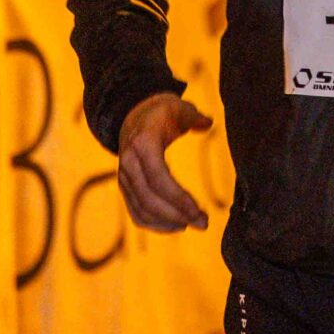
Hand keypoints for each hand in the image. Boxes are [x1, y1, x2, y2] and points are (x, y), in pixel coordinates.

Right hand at [116, 92, 214, 232]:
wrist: (133, 115)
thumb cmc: (161, 112)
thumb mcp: (179, 108)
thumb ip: (194, 117)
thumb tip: (208, 123)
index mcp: (142, 144)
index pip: (158, 178)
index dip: (178, 198)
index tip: (199, 211)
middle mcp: (129, 163)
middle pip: (150, 199)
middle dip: (177, 215)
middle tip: (203, 223)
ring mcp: (125, 178)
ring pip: (141, 209)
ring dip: (167, 222)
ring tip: (192, 224)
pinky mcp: (125, 188)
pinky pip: (136, 212)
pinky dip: (154, 224)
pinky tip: (175, 226)